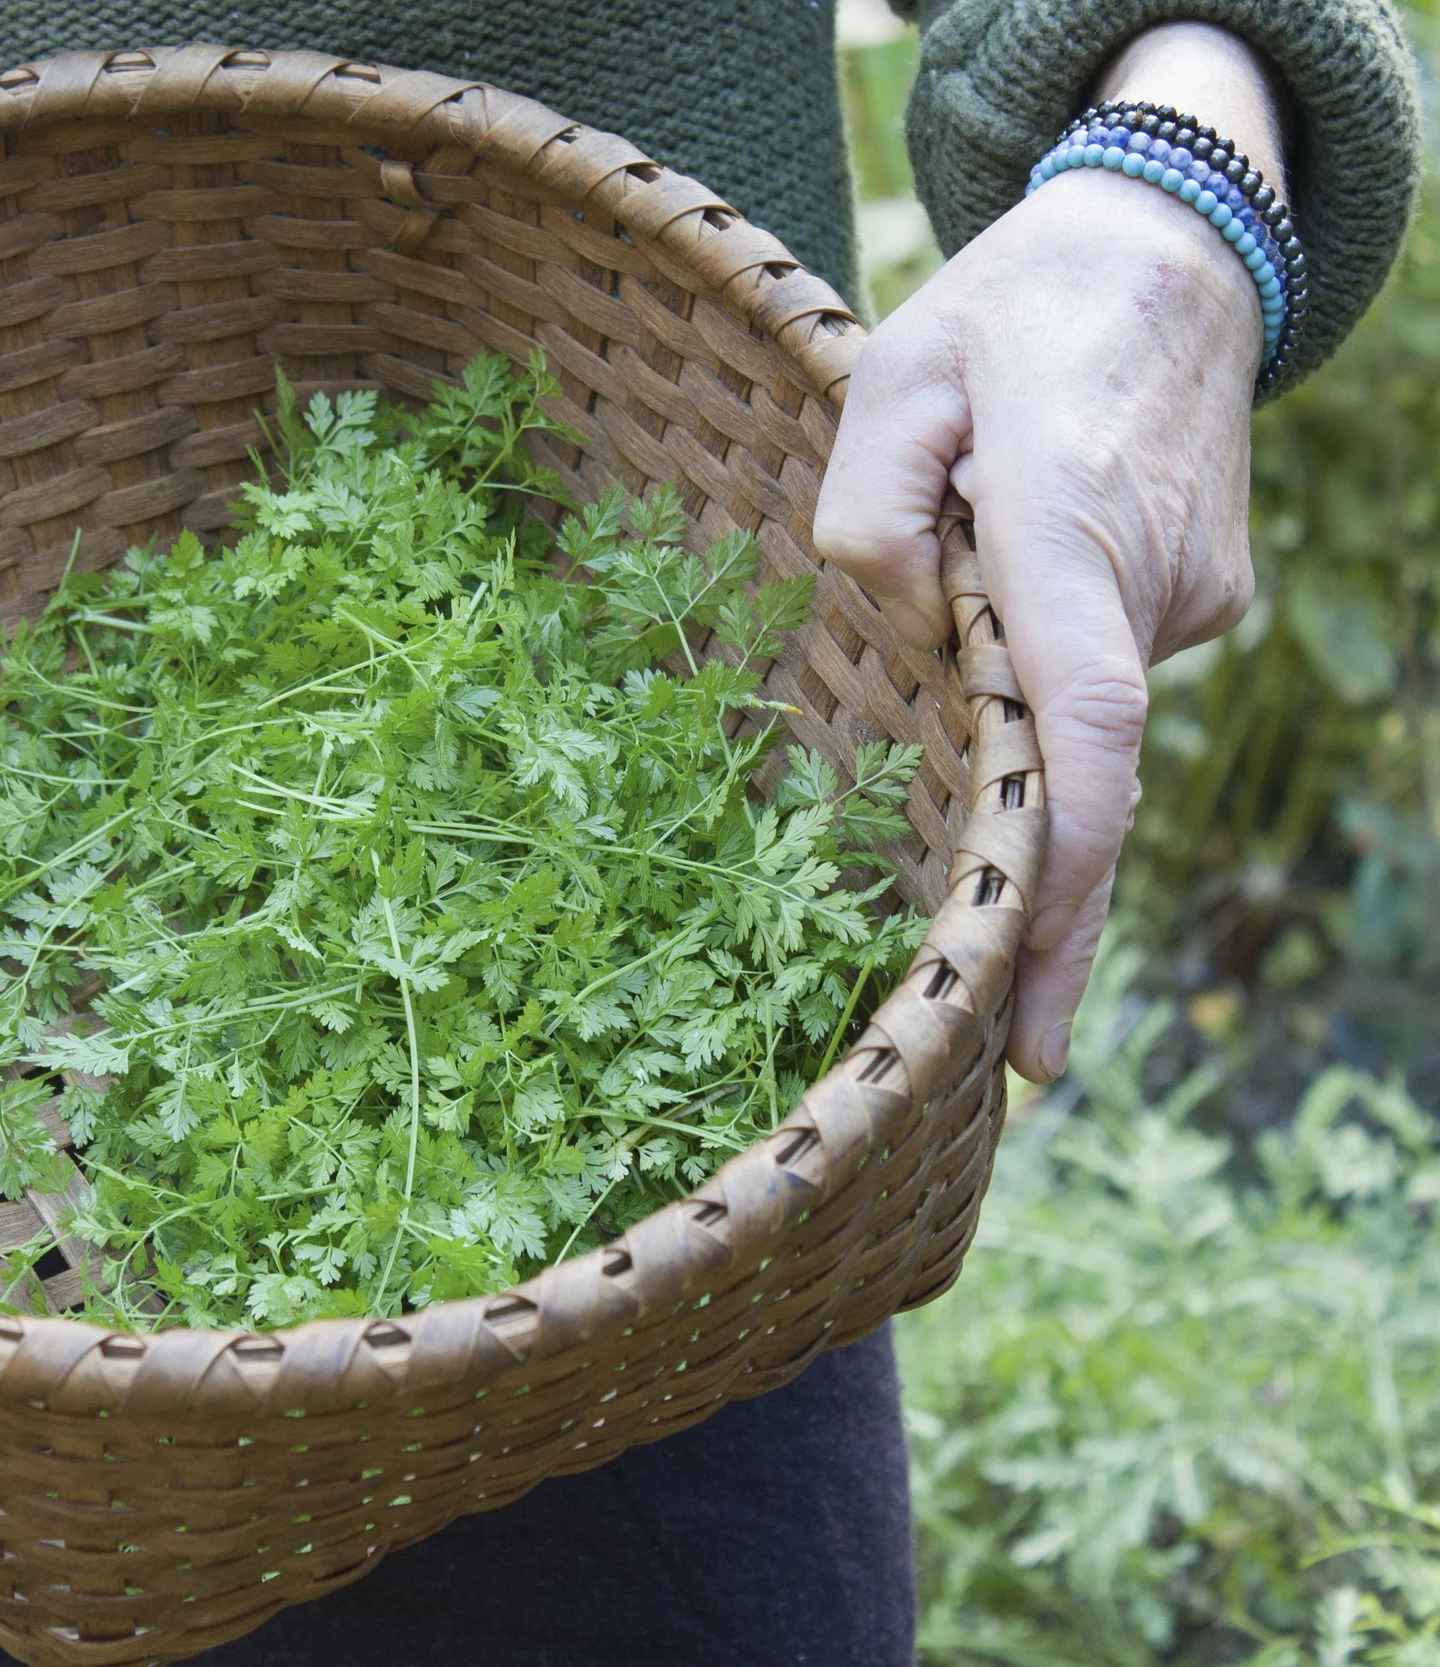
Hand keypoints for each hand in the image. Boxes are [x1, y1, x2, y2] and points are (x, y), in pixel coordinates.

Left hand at [813, 23, 1277, 1081]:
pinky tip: (1003, 627)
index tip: (1031, 987)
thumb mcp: (896, 368)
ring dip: (1021, 747)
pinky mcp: (1199, 597)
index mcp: (1066, 517)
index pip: (1080, 721)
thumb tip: (903, 615)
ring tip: (956, 682)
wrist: (1172, 250)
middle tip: (1010, 1050)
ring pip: (1089, 715)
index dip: (1057, 866)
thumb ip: (868, 500)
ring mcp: (1192, 593)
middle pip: (1092, 769)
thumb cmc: (1013, 310)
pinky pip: (1108, 672)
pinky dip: (1051, 690)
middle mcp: (1149, 574)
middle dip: (1050, 911)